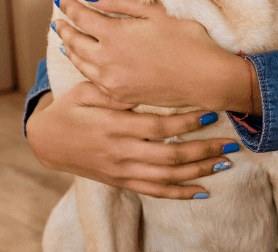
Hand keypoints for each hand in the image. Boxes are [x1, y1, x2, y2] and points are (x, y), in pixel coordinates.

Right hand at [26, 82, 239, 199]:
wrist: (47, 141)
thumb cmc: (72, 108)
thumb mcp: (88, 90)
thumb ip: (116, 90)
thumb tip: (144, 84)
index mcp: (113, 127)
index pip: (158, 128)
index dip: (186, 123)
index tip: (211, 113)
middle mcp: (120, 153)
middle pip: (169, 157)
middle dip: (203, 150)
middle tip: (231, 143)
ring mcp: (121, 171)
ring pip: (166, 178)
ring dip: (198, 172)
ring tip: (225, 163)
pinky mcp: (121, 181)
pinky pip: (154, 191)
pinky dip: (179, 193)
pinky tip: (202, 191)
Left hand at [53, 0, 252, 111]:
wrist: (205, 78)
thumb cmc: (187, 40)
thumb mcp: (157, 12)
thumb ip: (122, 2)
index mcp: (114, 34)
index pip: (81, 17)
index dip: (69, 7)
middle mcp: (106, 59)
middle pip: (74, 41)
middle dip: (64, 28)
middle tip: (58, 20)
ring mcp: (111, 80)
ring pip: (80, 62)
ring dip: (69, 49)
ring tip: (64, 41)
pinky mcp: (119, 95)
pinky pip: (92, 80)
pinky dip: (83, 68)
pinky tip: (84, 64)